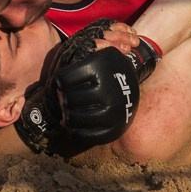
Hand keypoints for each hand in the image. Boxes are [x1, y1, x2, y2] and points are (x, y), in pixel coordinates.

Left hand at [43, 19, 161, 147]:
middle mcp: (109, 90)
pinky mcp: (115, 130)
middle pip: (68, 99)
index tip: (65, 82)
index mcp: (101, 68)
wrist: (132, 85)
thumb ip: (77, 57)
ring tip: (69, 111)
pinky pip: (84, 137)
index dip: (60, 80)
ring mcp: (113, 112)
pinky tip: (75, 127)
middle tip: (67, 97)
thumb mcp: (98, 54)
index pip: (63, 79)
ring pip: (73, 119)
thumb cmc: (107, 70)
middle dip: (64, 98)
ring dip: (67, 116)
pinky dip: (75, 133)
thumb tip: (58, 85)